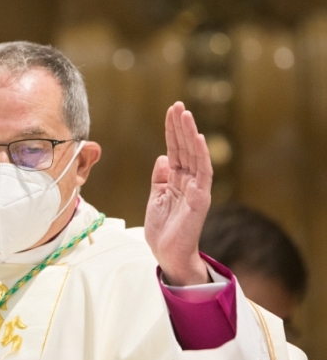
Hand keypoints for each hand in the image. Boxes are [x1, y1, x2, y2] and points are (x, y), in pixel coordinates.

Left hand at [144, 102, 211, 285]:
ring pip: (195, 156)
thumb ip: (160, 177)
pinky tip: (198, 140)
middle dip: (181, 126)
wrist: (167, 253)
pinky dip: (201, 156)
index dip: (173, 130)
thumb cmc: (163, 229)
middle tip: (178, 105)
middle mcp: (189, 181)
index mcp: (177, 180)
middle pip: (185, 148)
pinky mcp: (200, 200)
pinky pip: (203, 174)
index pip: (176, 149)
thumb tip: (162, 157)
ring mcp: (196, 189)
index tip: (171, 110)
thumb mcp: (156, 197)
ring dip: (191, 135)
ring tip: (186, 115)